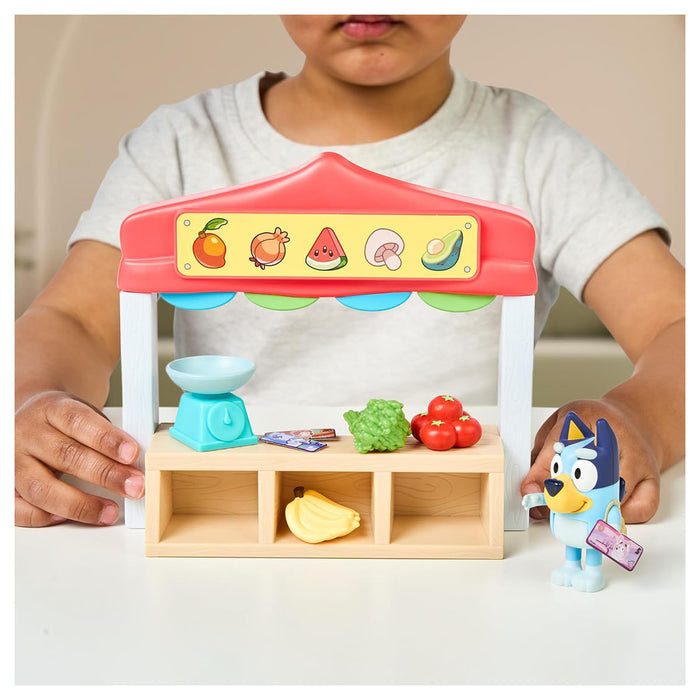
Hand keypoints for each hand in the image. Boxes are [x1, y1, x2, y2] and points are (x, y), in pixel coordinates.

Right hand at [15, 391, 142, 526]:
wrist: (29, 417)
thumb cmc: (64, 420)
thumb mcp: (86, 413)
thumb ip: (108, 433)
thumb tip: (139, 458)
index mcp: (51, 408)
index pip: (79, 421)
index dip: (106, 438)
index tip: (132, 453)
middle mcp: (28, 433)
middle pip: (65, 455)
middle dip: (105, 474)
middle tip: (135, 486)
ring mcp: (12, 461)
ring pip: (41, 487)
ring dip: (80, 504)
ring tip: (110, 512)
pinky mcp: (6, 486)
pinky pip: (18, 508)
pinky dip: (42, 516)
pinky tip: (67, 517)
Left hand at [521, 398, 660, 523]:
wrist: (630, 419)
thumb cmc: (589, 425)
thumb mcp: (556, 430)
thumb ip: (540, 458)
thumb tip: (531, 492)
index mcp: (583, 417)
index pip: (559, 447)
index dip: (542, 475)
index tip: (532, 495)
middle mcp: (616, 437)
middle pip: (591, 474)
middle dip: (569, 499)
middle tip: (554, 509)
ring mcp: (639, 459)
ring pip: (616, 496)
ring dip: (594, 511)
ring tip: (577, 515)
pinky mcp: (653, 479)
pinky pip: (639, 509)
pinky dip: (621, 517)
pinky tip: (607, 511)